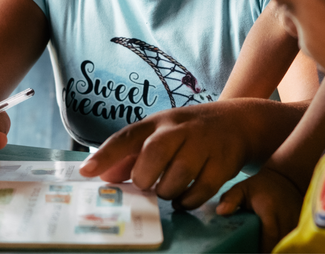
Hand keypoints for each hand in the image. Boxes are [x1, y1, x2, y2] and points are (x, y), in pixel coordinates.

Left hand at [78, 101, 251, 208]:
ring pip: (178, 176)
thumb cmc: (188, 133)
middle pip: (154, 153)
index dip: (105, 155)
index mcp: (158, 123)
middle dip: (145, 177)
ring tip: (168, 189)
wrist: (238, 122)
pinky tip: (184, 198)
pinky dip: (188, 201)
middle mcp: (180, 129)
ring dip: (168, 191)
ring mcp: (203, 144)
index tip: (86, 172)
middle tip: (147, 184)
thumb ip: (130, 156)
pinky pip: (201, 191)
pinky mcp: (223, 162)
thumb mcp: (159, 135)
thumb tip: (103, 176)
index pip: (127, 137)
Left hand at [216, 167, 304, 250]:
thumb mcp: (242, 188)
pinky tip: (277, 246)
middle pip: (281, 244)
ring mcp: (297, 220)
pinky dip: (287, 244)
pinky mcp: (302, 224)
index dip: (264, 250)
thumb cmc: (260, 186)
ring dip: (279, 248)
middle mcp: (286, 216)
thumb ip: (230, 199)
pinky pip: (295, 239)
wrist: (286, 179)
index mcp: (270, 210)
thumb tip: (220, 212)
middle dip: (270, 250)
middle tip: (256, 250)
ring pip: (289, 242)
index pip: (270, 237)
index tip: (253, 252)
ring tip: (265, 248)